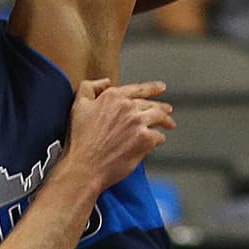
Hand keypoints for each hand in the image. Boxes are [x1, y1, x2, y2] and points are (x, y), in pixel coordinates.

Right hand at [63, 78, 173, 192]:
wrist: (85, 166)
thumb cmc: (80, 139)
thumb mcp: (78, 105)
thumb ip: (90, 87)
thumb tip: (105, 81)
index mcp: (113, 96)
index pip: (138, 88)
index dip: (152, 87)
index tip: (160, 87)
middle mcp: (128, 107)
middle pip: (150, 103)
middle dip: (161, 106)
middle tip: (167, 109)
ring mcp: (138, 123)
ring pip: (159, 117)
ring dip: (166, 120)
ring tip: (169, 124)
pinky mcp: (145, 140)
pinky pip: (158, 136)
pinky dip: (160, 138)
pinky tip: (159, 140)